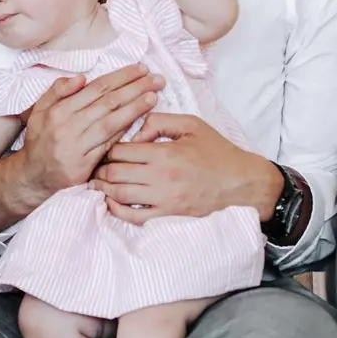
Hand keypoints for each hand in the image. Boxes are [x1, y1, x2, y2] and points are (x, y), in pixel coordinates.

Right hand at [20, 65, 163, 195]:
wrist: (32, 177)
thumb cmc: (41, 140)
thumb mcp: (40, 110)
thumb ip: (58, 91)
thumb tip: (81, 77)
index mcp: (58, 111)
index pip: (96, 88)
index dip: (121, 77)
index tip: (140, 69)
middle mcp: (66, 128)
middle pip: (107, 103)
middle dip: (134, 88)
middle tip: (156, 79)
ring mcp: (75, 148)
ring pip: (110, 123)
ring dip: (134, 109)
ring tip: (154, 96)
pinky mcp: (83, 167)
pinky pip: (107, 145)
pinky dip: (124, 132)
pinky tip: (141, 121)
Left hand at [93, 111, 281, 223]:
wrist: (241, 182)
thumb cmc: (216, 151)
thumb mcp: (191, 125)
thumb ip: (159, 121)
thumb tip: (135, 132)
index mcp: (164, 152)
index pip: (121, 150)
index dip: (108, 147)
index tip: (105, 146)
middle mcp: (161, 177)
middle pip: (115, 172)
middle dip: (100, 168)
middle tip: (95, 164)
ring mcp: (163, 199)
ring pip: (119, 195)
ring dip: (103, 189)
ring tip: (96, 182)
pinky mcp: (168, 215)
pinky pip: (134, 217)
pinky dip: (116, 210)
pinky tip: (110, 202)